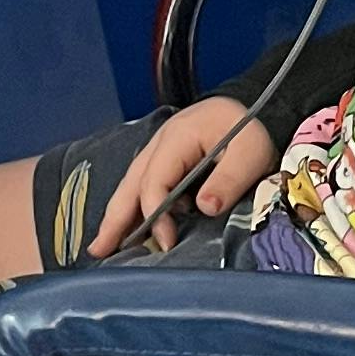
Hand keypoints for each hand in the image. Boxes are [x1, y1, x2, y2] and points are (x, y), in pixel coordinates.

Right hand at [88, 92, 276, 256]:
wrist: (256, 105)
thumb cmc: (252, 127)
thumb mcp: (250, 152)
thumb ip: (229, 179)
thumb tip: (205, 208)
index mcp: (177, 139)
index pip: (154, 181)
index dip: (156, 215)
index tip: (167, 243)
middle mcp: (160, 144)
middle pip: (131, 184)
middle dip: (115, 218)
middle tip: (98, 250)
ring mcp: (161, 150)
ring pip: (132, 185)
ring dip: (118, 215)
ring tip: (104, 245)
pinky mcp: (168, 160)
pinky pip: (144, 184)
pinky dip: (133, 207)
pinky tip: (131, 228)